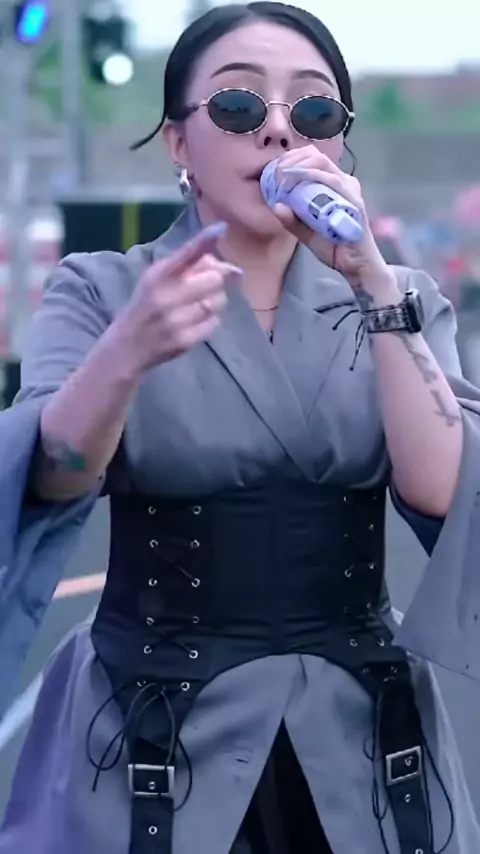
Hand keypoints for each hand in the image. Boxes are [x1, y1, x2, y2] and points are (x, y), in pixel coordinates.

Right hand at [114, 223, 239, 371]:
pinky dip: (211, 319)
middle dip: (215, 280)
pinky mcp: (185, 340)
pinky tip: (196, 320)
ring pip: (218, 301)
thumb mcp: (155, 279)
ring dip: (215, 300)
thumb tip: (233, 269)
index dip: (204, 241)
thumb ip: (186, 267)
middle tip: (205, 285)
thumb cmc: (145, 305)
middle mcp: (166, 296)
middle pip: (214, 279)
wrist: (126, 347)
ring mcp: (176, 320)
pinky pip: (214, 323)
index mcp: (157, 275)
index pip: (185, 254)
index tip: (221, 228)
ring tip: (198, 304)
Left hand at [271, 146, 398, 297]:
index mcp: (334, 185)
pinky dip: (310, 177)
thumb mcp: (307, 234)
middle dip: (291, 159)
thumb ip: (292, 221)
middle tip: (275, 172)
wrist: (356, 265)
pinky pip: (331, 180)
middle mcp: (343, 182)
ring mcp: (349, 189)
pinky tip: (296, 182)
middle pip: (316, 156)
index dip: (291, 159)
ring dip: (298, 166)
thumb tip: (276, 205)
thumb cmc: (336, 247)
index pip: (312, 160)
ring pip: (322, 163)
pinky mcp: (352, 199)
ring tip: (281, 176)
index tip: (273, 169)